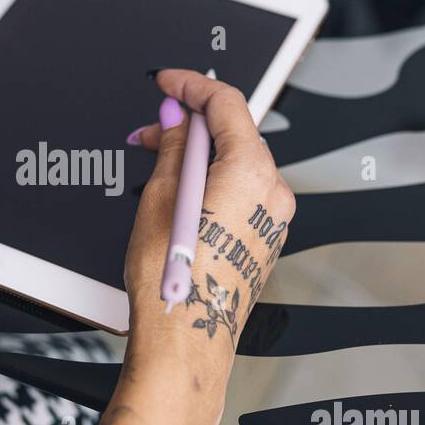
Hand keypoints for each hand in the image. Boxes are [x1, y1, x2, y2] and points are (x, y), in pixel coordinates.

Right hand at [118, 69, 295, 424]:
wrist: (186, 341)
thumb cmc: (174, 281)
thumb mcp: (160, 198)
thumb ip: (173, 147)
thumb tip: (175, 121)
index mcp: (251, 172)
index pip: (226, 104)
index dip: (192, 85)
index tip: (169, 83)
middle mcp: (273, 192)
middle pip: (235, 133)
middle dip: (190, 125)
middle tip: (151, 129)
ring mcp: (273, 218)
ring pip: (237, 164)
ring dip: (199, 156)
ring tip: (157, 165)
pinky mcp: (264, 239)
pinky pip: (241, 192)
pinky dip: (213, 181)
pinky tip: (180, 192)